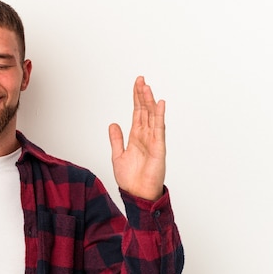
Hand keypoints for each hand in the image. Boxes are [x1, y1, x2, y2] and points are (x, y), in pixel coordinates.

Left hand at [109, 76, 165, 200]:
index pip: (137, 113)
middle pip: (145, 111)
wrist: (137, 194)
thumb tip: (113, 124)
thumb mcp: (118, 155)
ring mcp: (153, 141)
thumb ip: (116, 139)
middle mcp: (145, 136)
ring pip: (152, 117)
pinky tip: (159, 104)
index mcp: (136, 137)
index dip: (136, 99)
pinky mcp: (158, 148)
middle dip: (143, 95)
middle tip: (141, 80)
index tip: (136, 85)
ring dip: (150, 102)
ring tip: (147, 87)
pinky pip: (159, 129)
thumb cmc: (130, 179)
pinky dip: (159, 116)